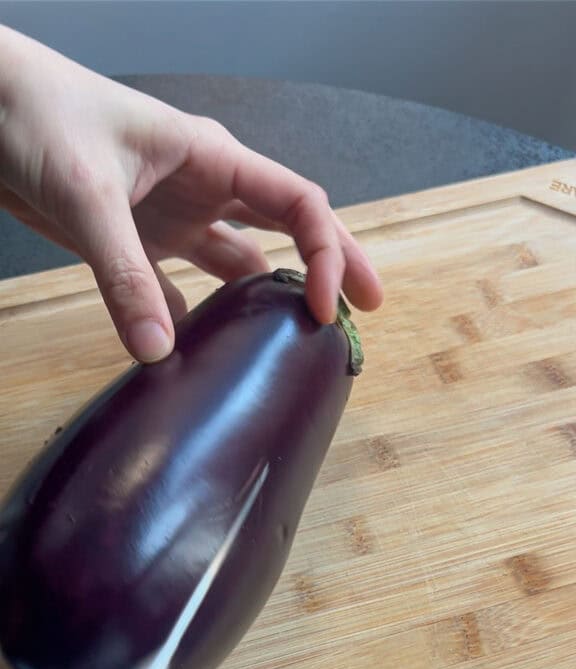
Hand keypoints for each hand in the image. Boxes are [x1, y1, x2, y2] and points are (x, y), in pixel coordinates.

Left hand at [0, 26, 382, 361]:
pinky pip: (180, 290)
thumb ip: (125, 273)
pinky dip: (193, 321)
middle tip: (364, 312)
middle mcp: (204, 188)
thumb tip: (159, 352)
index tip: (326, 308)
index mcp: (212, 158)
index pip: (298, 205)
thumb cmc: (40, 114)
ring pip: (240, 263)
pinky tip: (197, 352)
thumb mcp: (88, 193)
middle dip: (331, 267)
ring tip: (292, 340)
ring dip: (264, 300)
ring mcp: (173, 217)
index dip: (326, 254)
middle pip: (288, 231)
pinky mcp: (137, 242)